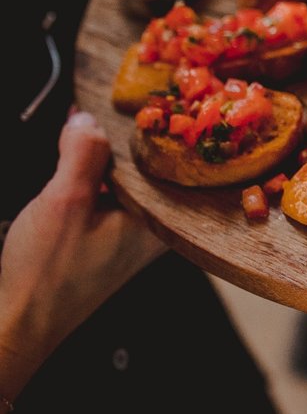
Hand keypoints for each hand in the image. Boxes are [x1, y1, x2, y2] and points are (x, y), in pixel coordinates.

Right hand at [0, 111, 165, 401]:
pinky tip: (75, 158)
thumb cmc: (47, 273)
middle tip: (114, 107)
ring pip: (127, 182)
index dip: (157, 128)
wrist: (17, 323)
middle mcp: (153, 230)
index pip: (171, 163)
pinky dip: (95, 178)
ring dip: (106, 158)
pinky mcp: (107, 242)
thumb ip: (84, 154)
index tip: (145, 100)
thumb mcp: (66, 200)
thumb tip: (89, 119)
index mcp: (159, 222)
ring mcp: (131, 237)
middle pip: (149, 170)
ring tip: (87, 125)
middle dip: (129, 140)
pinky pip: (109, 197)